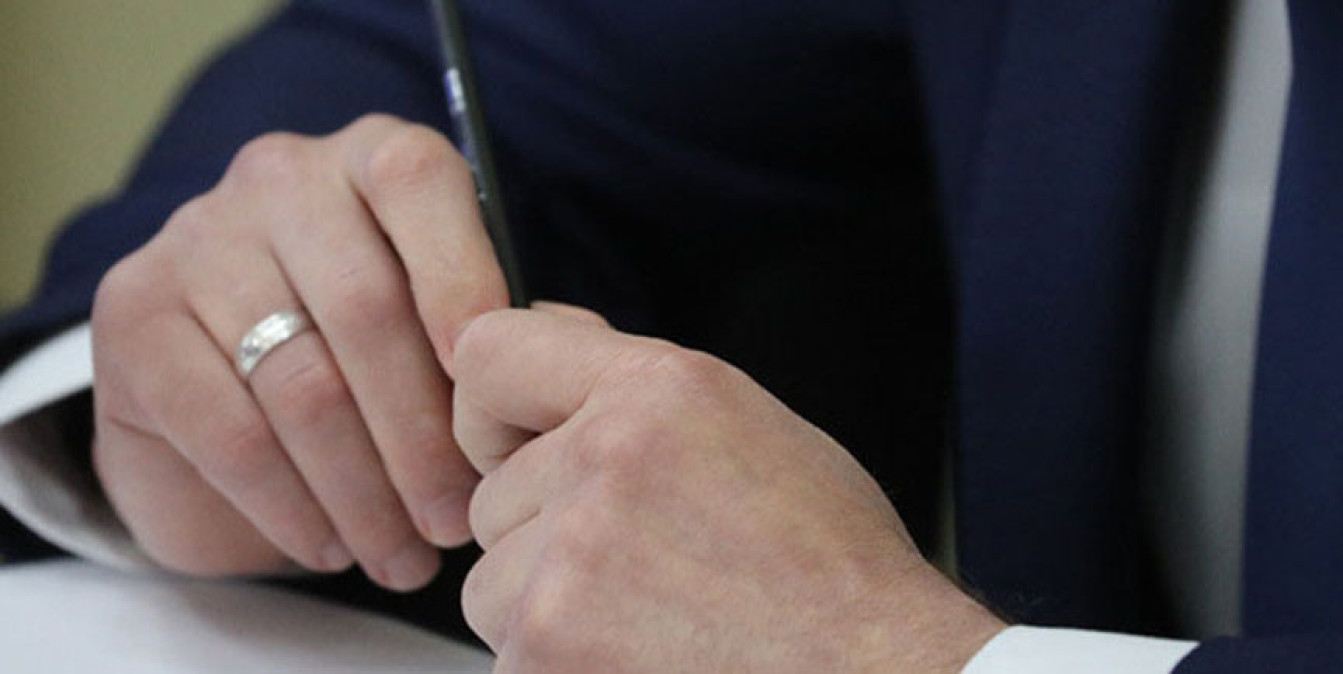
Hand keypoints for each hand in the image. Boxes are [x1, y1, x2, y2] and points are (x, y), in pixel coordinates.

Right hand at [91, 114, 506, 590]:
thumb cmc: (372, 350)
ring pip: (302, 386)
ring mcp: (197, 240)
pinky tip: (333, 547)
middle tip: (457, 522)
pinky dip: (292, 508)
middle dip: (423, 436)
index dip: (463, 282)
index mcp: (373, 156)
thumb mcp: (440, 323)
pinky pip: (229, 434)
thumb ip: (496, 333)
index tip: (493, 390)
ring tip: (407, 557)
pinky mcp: (133, 315)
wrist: (226, 384)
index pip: (418, 183)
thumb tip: (544, 380)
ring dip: (366, 493)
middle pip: (366, 308)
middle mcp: (281, 179)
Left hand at [452, 308, 1005, 672]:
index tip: (513, 445)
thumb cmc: (829, 567)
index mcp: (657, 394)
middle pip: (491, 494)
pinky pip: (506, 655)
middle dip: (543, 529)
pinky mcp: (544, 658)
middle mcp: (603, 465)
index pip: (488, 353)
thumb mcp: (748, 426)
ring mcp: (567, 569)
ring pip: (490, 583)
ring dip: (545, 604)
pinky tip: (641, 660)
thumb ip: (629, 377)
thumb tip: (542, 325)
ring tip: (647, 619)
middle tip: (640, 562)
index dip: (491, 407)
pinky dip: (558, 664)